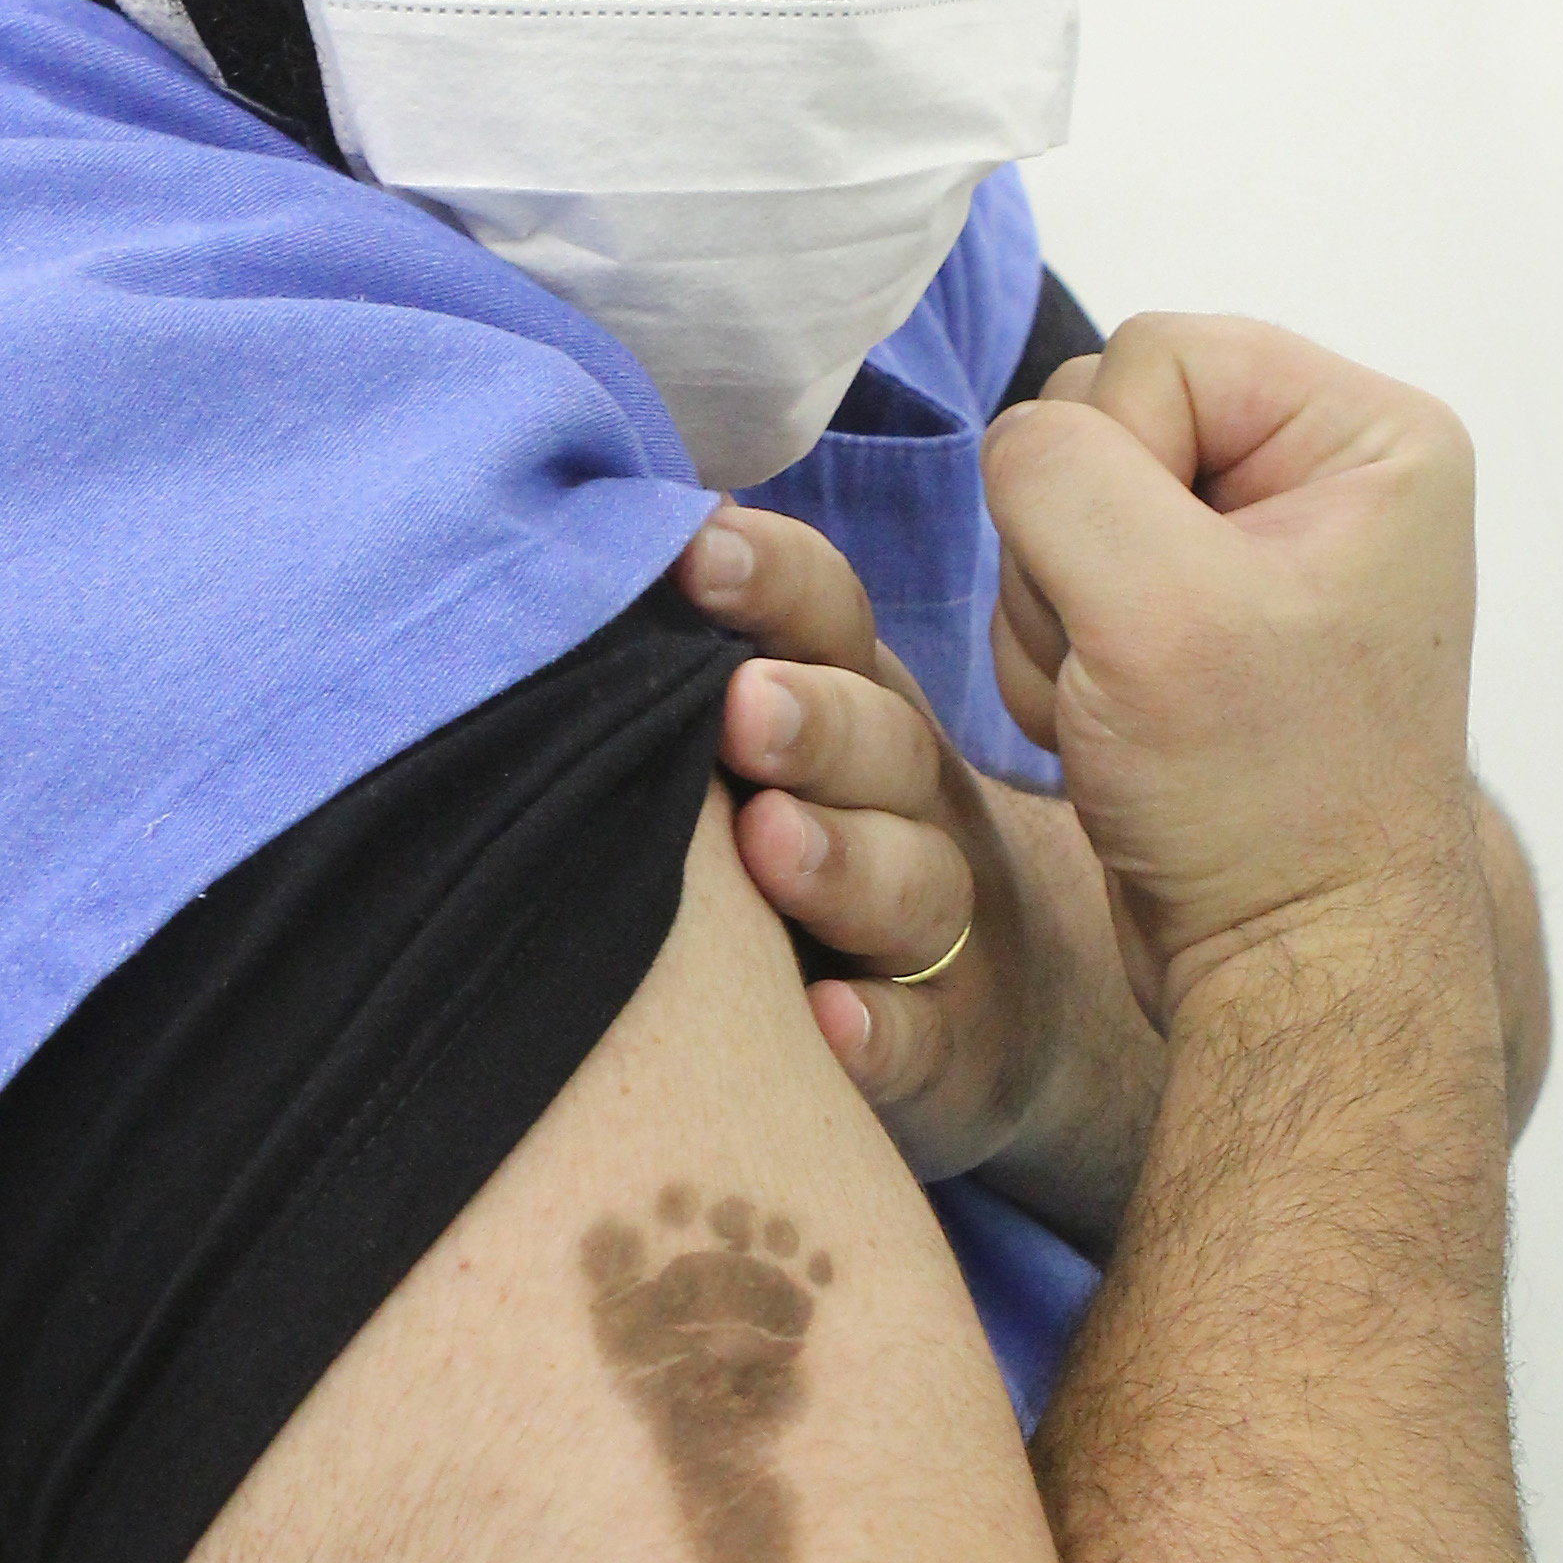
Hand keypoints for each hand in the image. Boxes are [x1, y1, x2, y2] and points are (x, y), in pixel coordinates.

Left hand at [677, 507, 1055, 1179]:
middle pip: (880, 744)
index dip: (772, 582)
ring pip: (909, 885)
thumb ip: (694, 640)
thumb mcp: (777, 726)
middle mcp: (906, 798)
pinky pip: (921, 1040)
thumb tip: (574, 518)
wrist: (988, 998)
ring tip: (770, 845)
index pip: (828, 619)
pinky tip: (829, 1024)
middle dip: (814, 722)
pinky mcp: (947, 1044)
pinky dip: (880, 1035)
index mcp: (851, 700)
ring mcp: (938, 925)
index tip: (697, 553)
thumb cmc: (826, 825)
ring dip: (839, 862)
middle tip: (743, 707)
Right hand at [980, 313, 1481, 1022]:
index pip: (1153, 354)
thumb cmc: (1260, 798)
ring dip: (1055, 618)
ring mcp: (1252, 550)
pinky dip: (1060, 660)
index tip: (1160, 599)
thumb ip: (1058, 473)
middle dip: (1071, 554)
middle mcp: (1323, 474)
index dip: (1110, 472)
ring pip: (1057, 509)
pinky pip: (1059, 580)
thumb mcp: (1151, 608)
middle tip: (1137, 667)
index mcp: (1369, 435)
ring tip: (1131, 709)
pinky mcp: (1194, 619)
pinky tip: (1119, 727)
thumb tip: (1020, 446)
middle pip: (1095, 425)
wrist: (1291, 963)